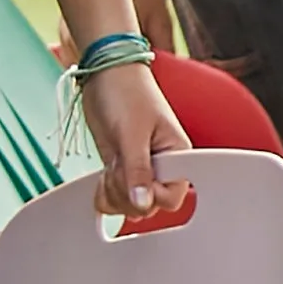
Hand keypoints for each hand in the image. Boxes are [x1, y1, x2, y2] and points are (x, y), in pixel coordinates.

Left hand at [78, 58, 192, 220]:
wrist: (104, 76)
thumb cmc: (126, 93)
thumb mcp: (132, 133)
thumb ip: (138, 171)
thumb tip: (142, 204)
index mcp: (178, 156)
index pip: (172, 199)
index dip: (150, 196)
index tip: (133, 178)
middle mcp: (163, 167)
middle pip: (148, 207)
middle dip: (126, 193)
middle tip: (117, 167)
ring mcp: (140, 169)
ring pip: (129, 205)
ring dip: (114, 191)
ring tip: (111, 166)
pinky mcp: (121, 169)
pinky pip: (114, 196)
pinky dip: (105, 192)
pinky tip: (103, 175)